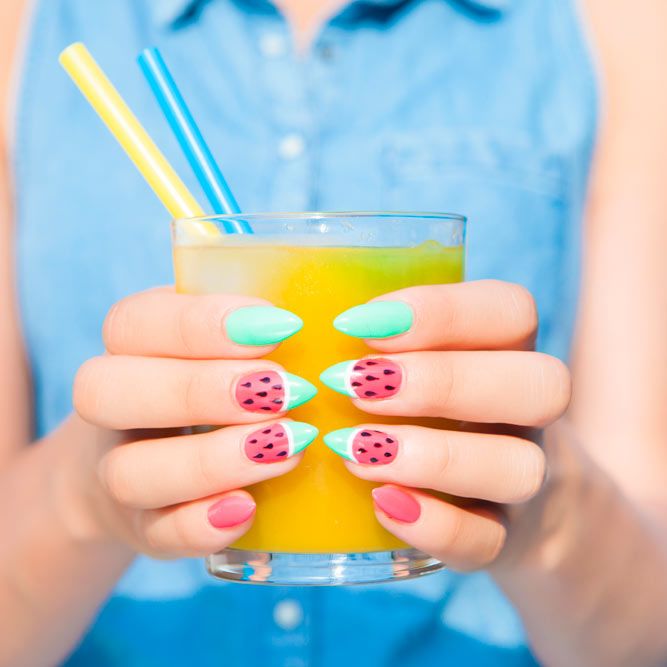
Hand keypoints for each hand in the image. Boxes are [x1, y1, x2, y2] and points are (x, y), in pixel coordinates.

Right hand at [68, 288, 317, 556]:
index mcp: (131, 343)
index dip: (199, 324)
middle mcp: (111, 407)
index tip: (281, 327)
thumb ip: (261, 325)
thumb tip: (346, 317)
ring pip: (128, 472)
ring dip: (212, 461)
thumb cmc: (215, 377)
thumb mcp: (228, 339)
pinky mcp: (144, 529)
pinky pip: (157, 535)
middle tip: (286, 390)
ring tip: (289, 447)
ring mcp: (118, 473)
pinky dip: (201, 526)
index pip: (132, 322)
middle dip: (201, 390)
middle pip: (107, 392)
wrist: (160, 453)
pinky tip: (250, 508)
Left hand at [320, 280, 570, 569]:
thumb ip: (374, 339)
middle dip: (441, 381)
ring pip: (521, 467)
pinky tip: (380, 505)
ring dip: (436, 457)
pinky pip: (490, 541)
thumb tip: (274, 318)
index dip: (443, 311)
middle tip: (353, 385)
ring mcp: (528, 481)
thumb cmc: (431, 408)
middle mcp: (530, 412)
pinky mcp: (506, 541)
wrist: (498, 499)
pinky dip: (436, 525)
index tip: (357, 322)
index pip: (513, 310)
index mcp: (510, 350)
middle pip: (540, 383)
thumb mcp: (416, 358)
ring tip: (354, 450)